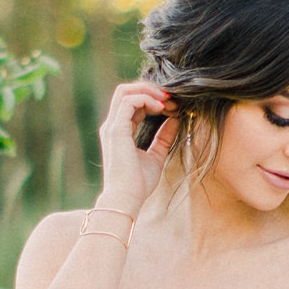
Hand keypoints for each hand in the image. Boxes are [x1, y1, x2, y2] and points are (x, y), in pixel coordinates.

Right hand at [97, 80, 175, 213]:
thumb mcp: (156, 156)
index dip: (153, 100)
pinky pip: (129, 101)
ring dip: (149, 91)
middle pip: (126, 91)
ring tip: (167, 102)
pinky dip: (146, 99)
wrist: (127, 198)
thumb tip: (176, 120)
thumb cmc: (139, 183)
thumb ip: (164, 138)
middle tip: (171, 99)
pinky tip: (161, 108)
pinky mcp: (116, 130)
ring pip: (125, 91)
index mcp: (119, 131)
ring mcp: (112, 126)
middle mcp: (113, 126)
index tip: (172, 107)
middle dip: (149, 90)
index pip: (133, 104)